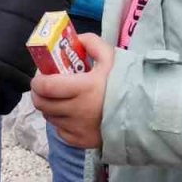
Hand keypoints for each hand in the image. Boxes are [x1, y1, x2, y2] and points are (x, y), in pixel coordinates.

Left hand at [30, 33, 114, 148]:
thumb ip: (92, 43)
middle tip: (45, 87)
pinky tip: (71, 114)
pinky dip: (61, 122)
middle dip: (39, 94)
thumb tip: (76, 39)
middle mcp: (78, 111)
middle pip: (42, 104)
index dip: (37, 81)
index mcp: (84, 88)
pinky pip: (60, 131)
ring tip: (60, 99)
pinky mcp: (81, 141)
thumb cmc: (125, 82)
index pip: (45, 87)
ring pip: (50, 117)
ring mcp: (78, 128)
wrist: (144, 112)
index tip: (41, 75)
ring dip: (50, 107)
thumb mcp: (111, 57)